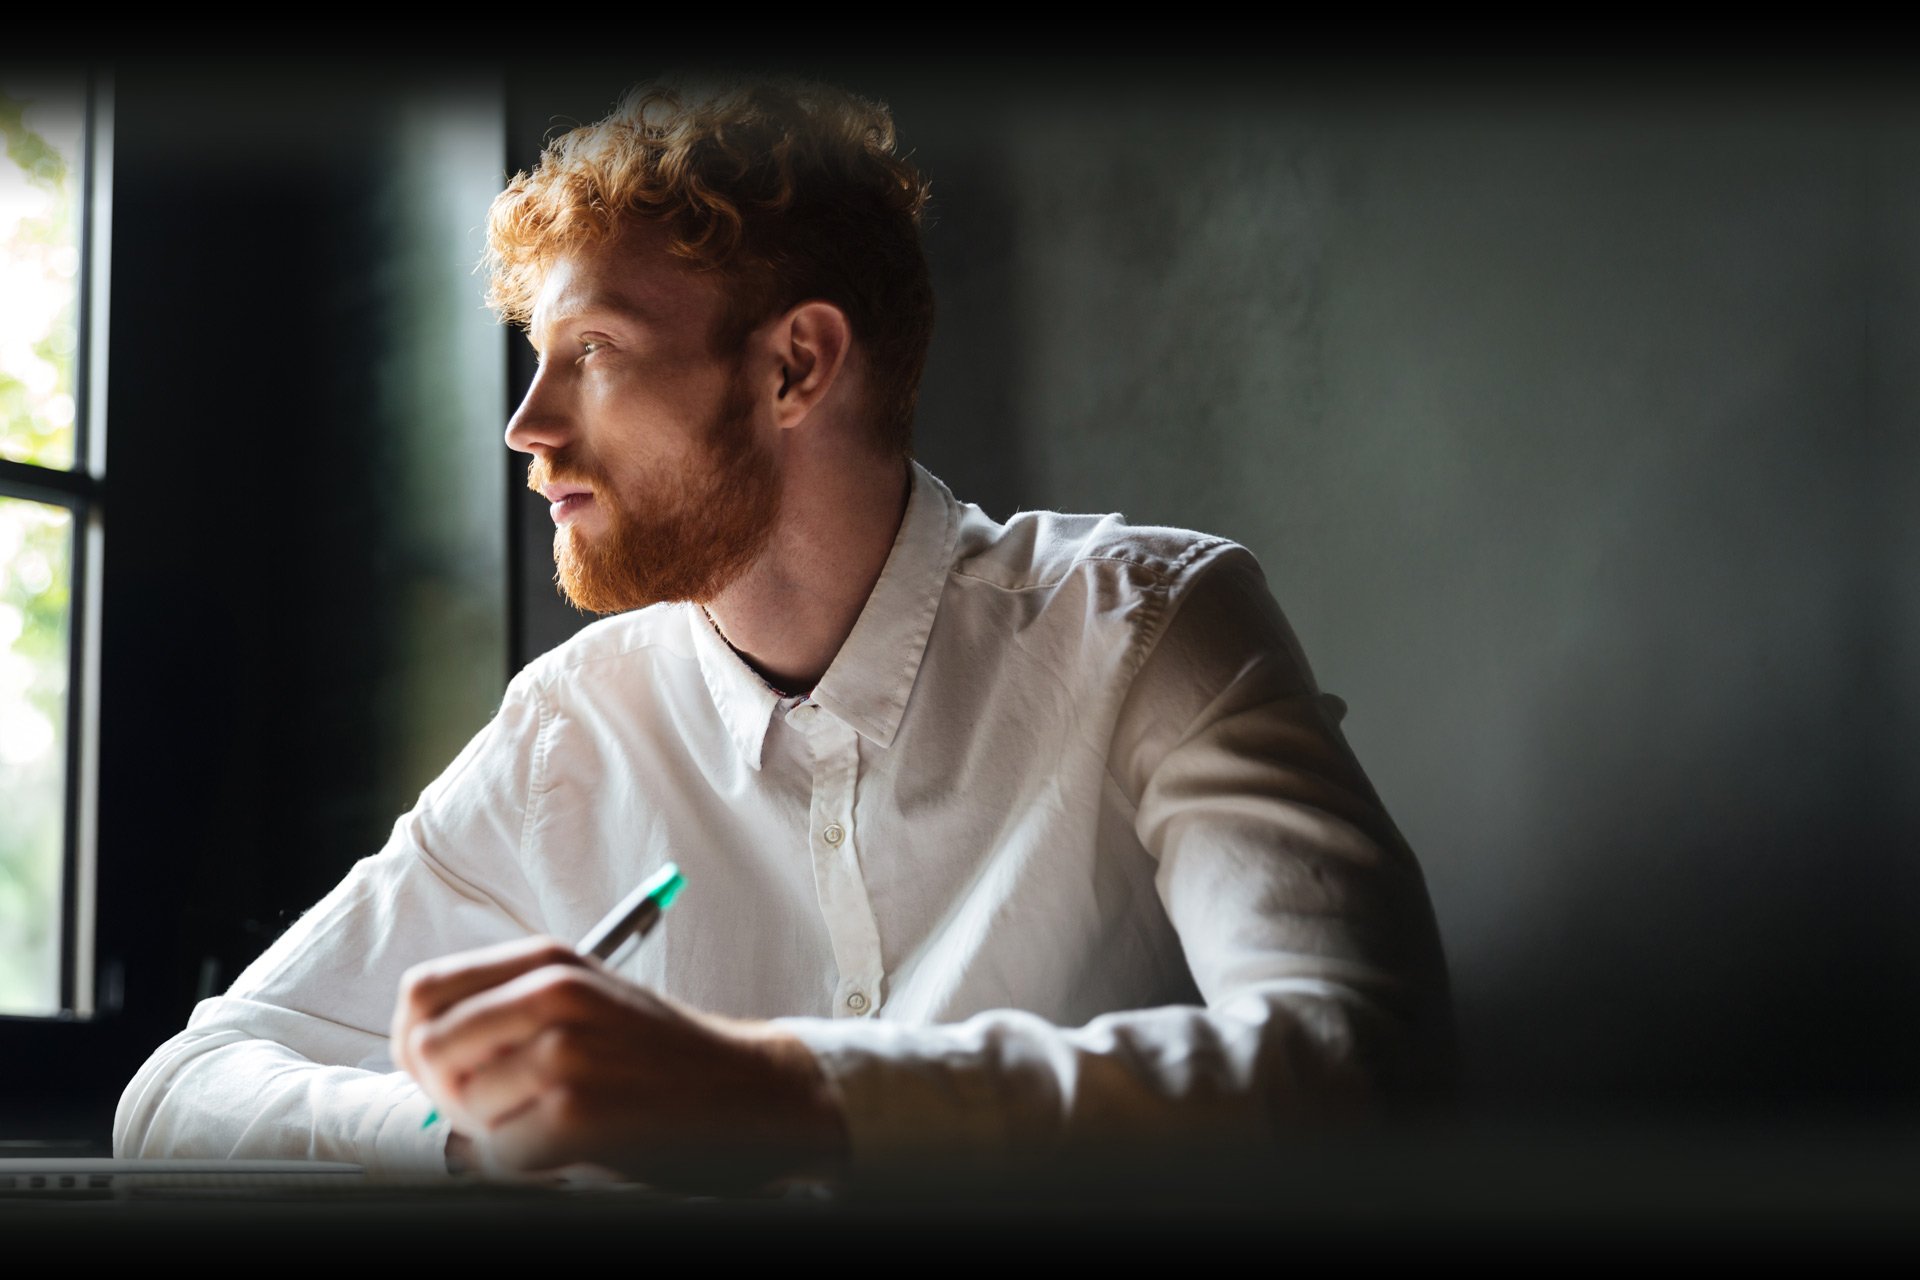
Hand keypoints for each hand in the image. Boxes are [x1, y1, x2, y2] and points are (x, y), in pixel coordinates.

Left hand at [391, 937, 848, 1189]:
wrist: (749, 1092)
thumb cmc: (661, 1058)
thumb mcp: (586, 1002)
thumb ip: (507, 1010)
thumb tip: (419, 1050)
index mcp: (548, 961)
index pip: (423, 993)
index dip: (419, 1041)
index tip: (449, 1071)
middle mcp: (552, 994)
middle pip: (428, 1051)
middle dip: (452, 1094)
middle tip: (510, 1109)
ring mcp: (564, 1053)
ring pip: (461, 1110)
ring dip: (498, 1132)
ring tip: (559, 1123)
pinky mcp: (577, 1112)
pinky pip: (500, 1156)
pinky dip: (528, 1165)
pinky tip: (577, 1147)